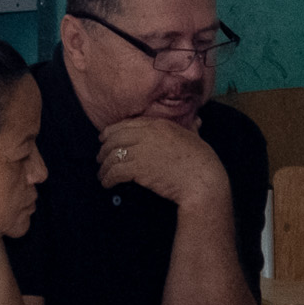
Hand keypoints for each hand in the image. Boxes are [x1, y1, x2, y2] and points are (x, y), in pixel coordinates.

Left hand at [95, 113, 230, 208]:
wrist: (203, 180)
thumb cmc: (203, 161)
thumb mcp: (196, 138)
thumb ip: (192, 128)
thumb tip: (197, 120)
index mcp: (160, 124)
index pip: (127, 124)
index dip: (112, 131)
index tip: (105, 138)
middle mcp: (148, 133)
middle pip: (115, 137)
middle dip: (104, 148)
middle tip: (100, 158)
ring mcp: (142, 150)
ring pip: (113, 155)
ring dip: (104, 166)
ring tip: (102, 174)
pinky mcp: (138, 168)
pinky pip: (115, 171)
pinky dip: (108, 178)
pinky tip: (107, 183)